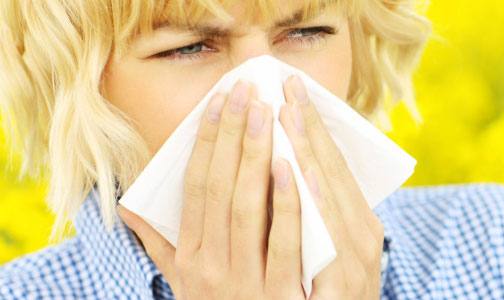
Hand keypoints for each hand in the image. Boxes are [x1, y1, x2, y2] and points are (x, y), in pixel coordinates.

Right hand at [118, 76, 384, 298]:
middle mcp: (213, 270)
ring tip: (269, 112)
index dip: (207, 142)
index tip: (219, 101)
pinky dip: (288, 202)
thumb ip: (164, 247)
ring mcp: (247, 284)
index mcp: (193, 260)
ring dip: (257, 156)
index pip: (196, 188)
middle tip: (248, 90)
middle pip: (222, 190)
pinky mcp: (283, 298)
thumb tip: (129, 207)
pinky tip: (293, 165)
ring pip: (249, 209)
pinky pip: (285, 243)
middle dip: (234, 136)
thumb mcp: (189, 286)